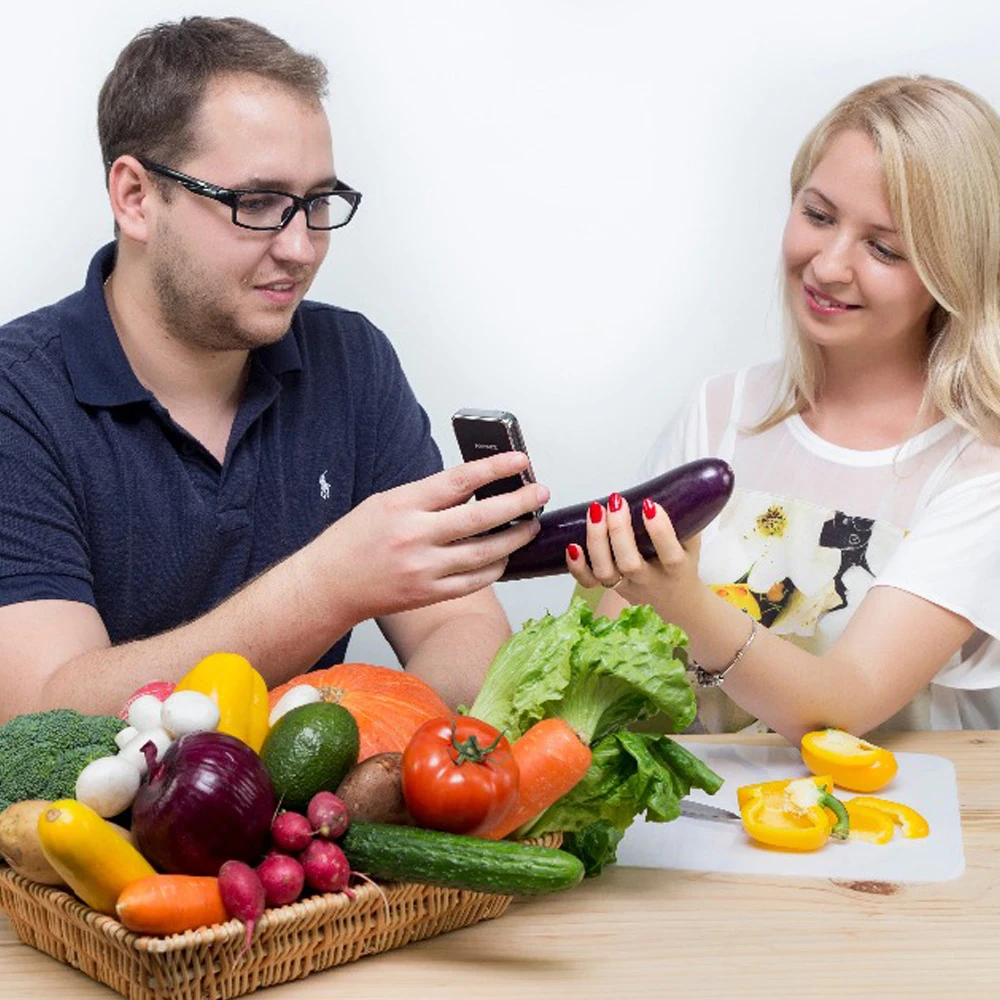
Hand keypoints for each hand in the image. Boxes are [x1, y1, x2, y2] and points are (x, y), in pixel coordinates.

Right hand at [315, 452, 549, 620]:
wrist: (328, 585)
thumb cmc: (353, 541)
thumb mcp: (386, 503)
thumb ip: (428, 497)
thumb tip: (473, 488)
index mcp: (404, 505)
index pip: (459, 481)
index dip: (494, 468)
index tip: (520, 461)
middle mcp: (415, 537)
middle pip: (481, 518)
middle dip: (518, 503)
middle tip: (539, 493)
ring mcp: (424, 569)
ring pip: (486, 553)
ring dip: (515, 538)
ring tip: (530, 525)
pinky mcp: (429, 594)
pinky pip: (475, 581)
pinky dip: (496, 567)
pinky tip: (505, 556)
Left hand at [565, 493, 702, 619]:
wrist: (676, 602)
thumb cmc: (682, 566)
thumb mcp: (692, 545)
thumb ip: (687, 521)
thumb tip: (679, 487)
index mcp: (676, 571)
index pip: (669, 555)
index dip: (660, 531)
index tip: (650, 504)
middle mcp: (649, 581)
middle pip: (630, 563)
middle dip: (619, 531)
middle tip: (616, 502)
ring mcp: (627, 586)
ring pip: (606, 571)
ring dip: (597, 541)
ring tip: (595, 511)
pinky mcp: (609, 589)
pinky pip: (589, 583)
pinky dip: (578, 567)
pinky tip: (573, 546)